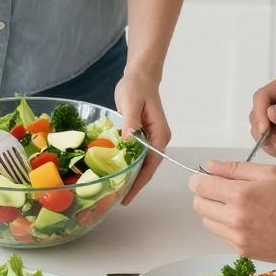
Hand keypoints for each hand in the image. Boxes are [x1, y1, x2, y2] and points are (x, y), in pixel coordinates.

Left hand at [115, 68, 166, 203]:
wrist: (140, 76)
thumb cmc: (137, 86)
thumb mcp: (132, 102)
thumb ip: (131, 122)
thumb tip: (129, 141)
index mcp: (160, 134)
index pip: (151, 164)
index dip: (139, 181)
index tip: (128, 195)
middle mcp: (158, 139)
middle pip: (147, 168)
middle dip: (134, 184)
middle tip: (118, 200)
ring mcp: (151, 138)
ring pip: (141, 163)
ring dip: (130, 177)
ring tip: (116, 191)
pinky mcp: (142, 136)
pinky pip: (135, 155)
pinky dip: (126, 165)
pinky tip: (115, 173)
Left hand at [188, 160, 275, 263]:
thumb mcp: (271, 173)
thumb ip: (236, 168)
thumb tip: (210, 166)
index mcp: (241, 195)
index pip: (199, 186)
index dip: (199, 179)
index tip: (206, 177)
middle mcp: (234, 218)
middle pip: (199, 205)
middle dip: (206, 194)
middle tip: (224, 189)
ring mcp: (237, 238)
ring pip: (208, 222)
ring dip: (215, 211)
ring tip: (239, 205)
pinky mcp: (243, 251)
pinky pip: (222, 236)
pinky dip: (227, 226)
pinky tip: (247, 220)